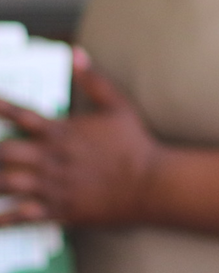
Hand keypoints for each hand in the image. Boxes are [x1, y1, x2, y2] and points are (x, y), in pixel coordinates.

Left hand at [0, 49, 161, 226]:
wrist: (150, 183)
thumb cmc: (135, 144)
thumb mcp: (119, 106)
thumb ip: (94, 80)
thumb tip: (76, 53)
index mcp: (62, 132)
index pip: (21, 115)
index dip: (0, 108)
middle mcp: (51, 158)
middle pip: (4, 152)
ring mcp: (53, 185)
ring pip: (6, 183)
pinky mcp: (59, 208)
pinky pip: (22, 215)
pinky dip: (4, 218)